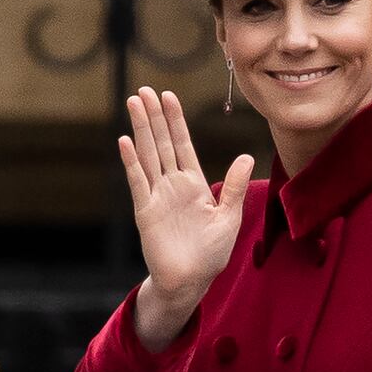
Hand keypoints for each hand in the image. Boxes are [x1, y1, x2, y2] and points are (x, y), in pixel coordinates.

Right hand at [119, 87, 253, 302]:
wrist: (192, 281)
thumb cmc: (211, 253)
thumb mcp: (229, 217)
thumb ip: (233, 186)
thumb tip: (246, 156)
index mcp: (193, 184)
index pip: (182, 144)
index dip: (175, 121)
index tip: (169, 96)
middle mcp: (173, 185)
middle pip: (161, 143)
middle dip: (154, 116)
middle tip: (144, 90)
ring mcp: (157, 196)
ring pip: (147, 155)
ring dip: (140, 129)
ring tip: (133, 103)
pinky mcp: (146, 212)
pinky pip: (138, 183)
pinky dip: (132, 162)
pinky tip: (125, 141)